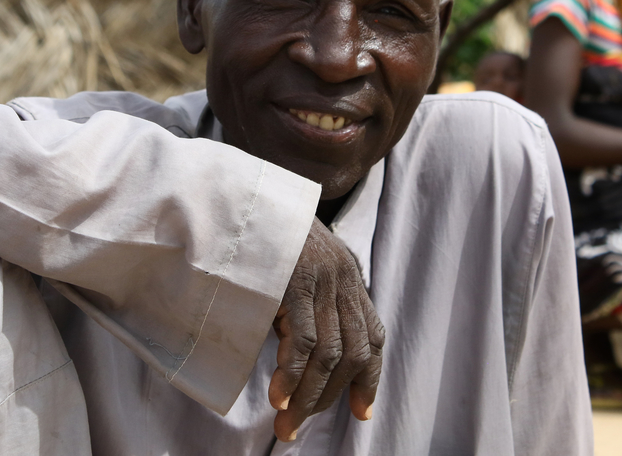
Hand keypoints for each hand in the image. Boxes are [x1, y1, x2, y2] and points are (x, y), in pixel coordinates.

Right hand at [268, 218, 384, 441]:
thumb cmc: (268, 236)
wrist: (249, 195)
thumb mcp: (301, 267)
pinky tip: (278, 395)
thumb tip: (301, 357)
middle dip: (329, 398)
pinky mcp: (296, 282)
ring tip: (286, 423)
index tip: (361, 413)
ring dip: (307, 397)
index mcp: (349, 278)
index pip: (373, 337)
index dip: (369, 379)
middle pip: (353, 354)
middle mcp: (343, 280)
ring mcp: (322, 281)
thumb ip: (311, 303)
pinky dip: (293, 374)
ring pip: (330, 355)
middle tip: (299, 427)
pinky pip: (303, 340)